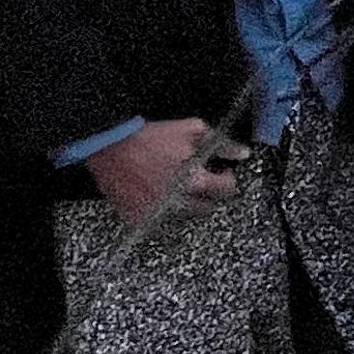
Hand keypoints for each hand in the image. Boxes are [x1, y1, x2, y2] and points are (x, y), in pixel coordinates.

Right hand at [87, 119, 239, 221]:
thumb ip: (221, 143)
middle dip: (208, 196)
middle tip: (200, 182)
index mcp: (195, 180)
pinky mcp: (138, 219)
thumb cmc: (151, 137)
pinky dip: (161, 212)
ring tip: (177, 187)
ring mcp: (157, 213)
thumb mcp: (192, 130)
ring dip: (185, 205)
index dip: (227, 180)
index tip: (222, 174)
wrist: (110, 146)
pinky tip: (158, 196)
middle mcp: (178, 202)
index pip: (226, 190)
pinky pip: (158, 224)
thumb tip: (242, 153)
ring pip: (183, 218)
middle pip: (206, 209)